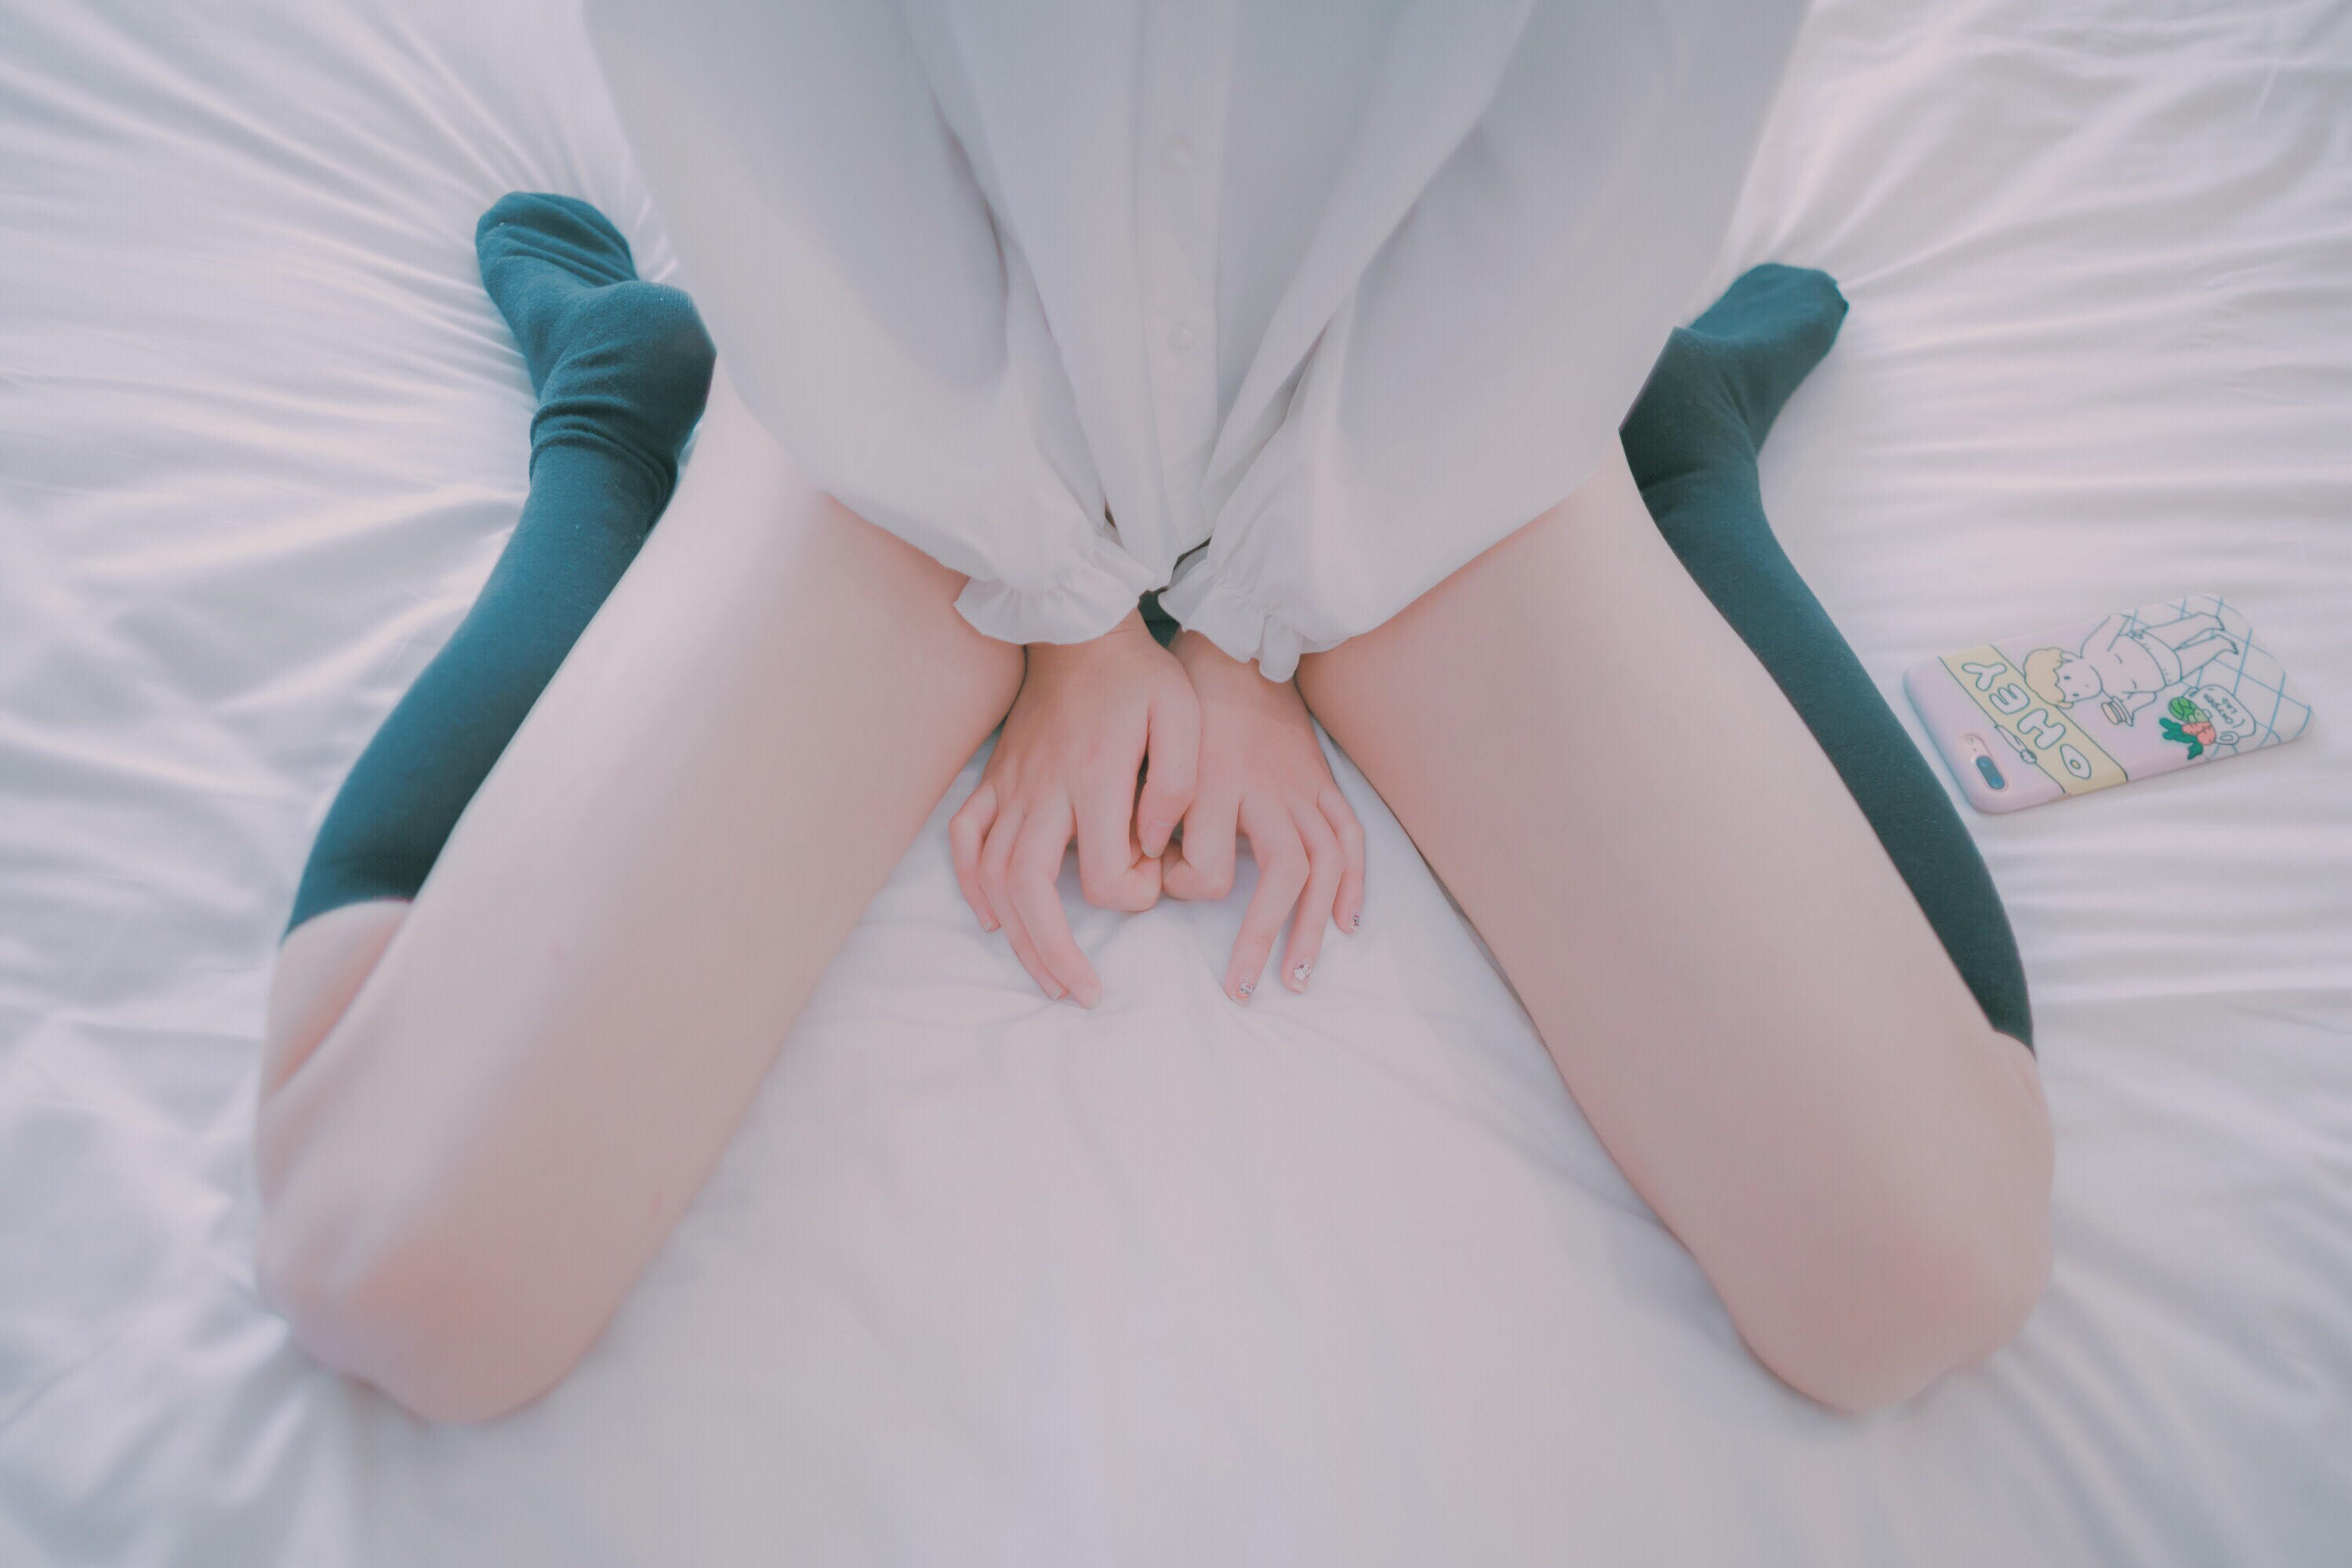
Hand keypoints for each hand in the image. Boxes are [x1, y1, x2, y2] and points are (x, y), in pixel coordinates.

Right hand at [949, 609, 1199, 1005]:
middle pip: (1029, 893)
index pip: (1102, 875)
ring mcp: (1012, 787)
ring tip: (1047, 976)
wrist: (1081, 627)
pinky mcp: (995, 778)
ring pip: (994, 878)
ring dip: (1016, 936)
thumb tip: (1152, 844)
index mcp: (1093, 780)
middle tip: (1082, 993)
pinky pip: (966, 839)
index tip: (1157, 877)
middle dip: (1055, 953)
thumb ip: (1176, 783)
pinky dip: (971, 883)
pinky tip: (992, 917)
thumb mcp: (1182, 715)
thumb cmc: (1140, 675)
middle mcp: (1043, 791)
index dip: (1134, 894)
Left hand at [1161, 630, 1364, 1001]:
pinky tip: (1346, 925)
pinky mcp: (1321, 783)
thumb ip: (1145, 810)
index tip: (1161, 885)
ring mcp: (1299, 787)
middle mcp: (1263, 788)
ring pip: (1321, 865)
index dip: (1183, 886)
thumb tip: (1144, 871)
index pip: (1204, 864)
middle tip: (1242, 989)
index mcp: (1212, 781)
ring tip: (1297, 975)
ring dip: (1311, 926)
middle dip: (1261, 936)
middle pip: (1281, 873)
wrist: (1230, 649)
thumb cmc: (1180, 704)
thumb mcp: (1148, 751)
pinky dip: (1352, 884)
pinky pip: (1348, 838)